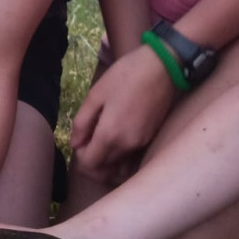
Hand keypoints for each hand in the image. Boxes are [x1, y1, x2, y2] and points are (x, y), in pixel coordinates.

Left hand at [70, 46, 176, 177]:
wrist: (162, 67)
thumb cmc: (125, 75)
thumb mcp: (96, 94)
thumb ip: (82, 122)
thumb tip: (75, 144)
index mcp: (110, 134)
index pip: (89, 164)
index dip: (79, 156)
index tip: (80, 139)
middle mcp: (127, 145)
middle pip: (104, 171)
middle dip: (91, 161)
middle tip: (87, 142)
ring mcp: (141, 144)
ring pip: (118, 167)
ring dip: (106, 161)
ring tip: (100, 141)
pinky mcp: (150, 138)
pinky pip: (130, 158)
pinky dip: (119, 156)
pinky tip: (115, 137)